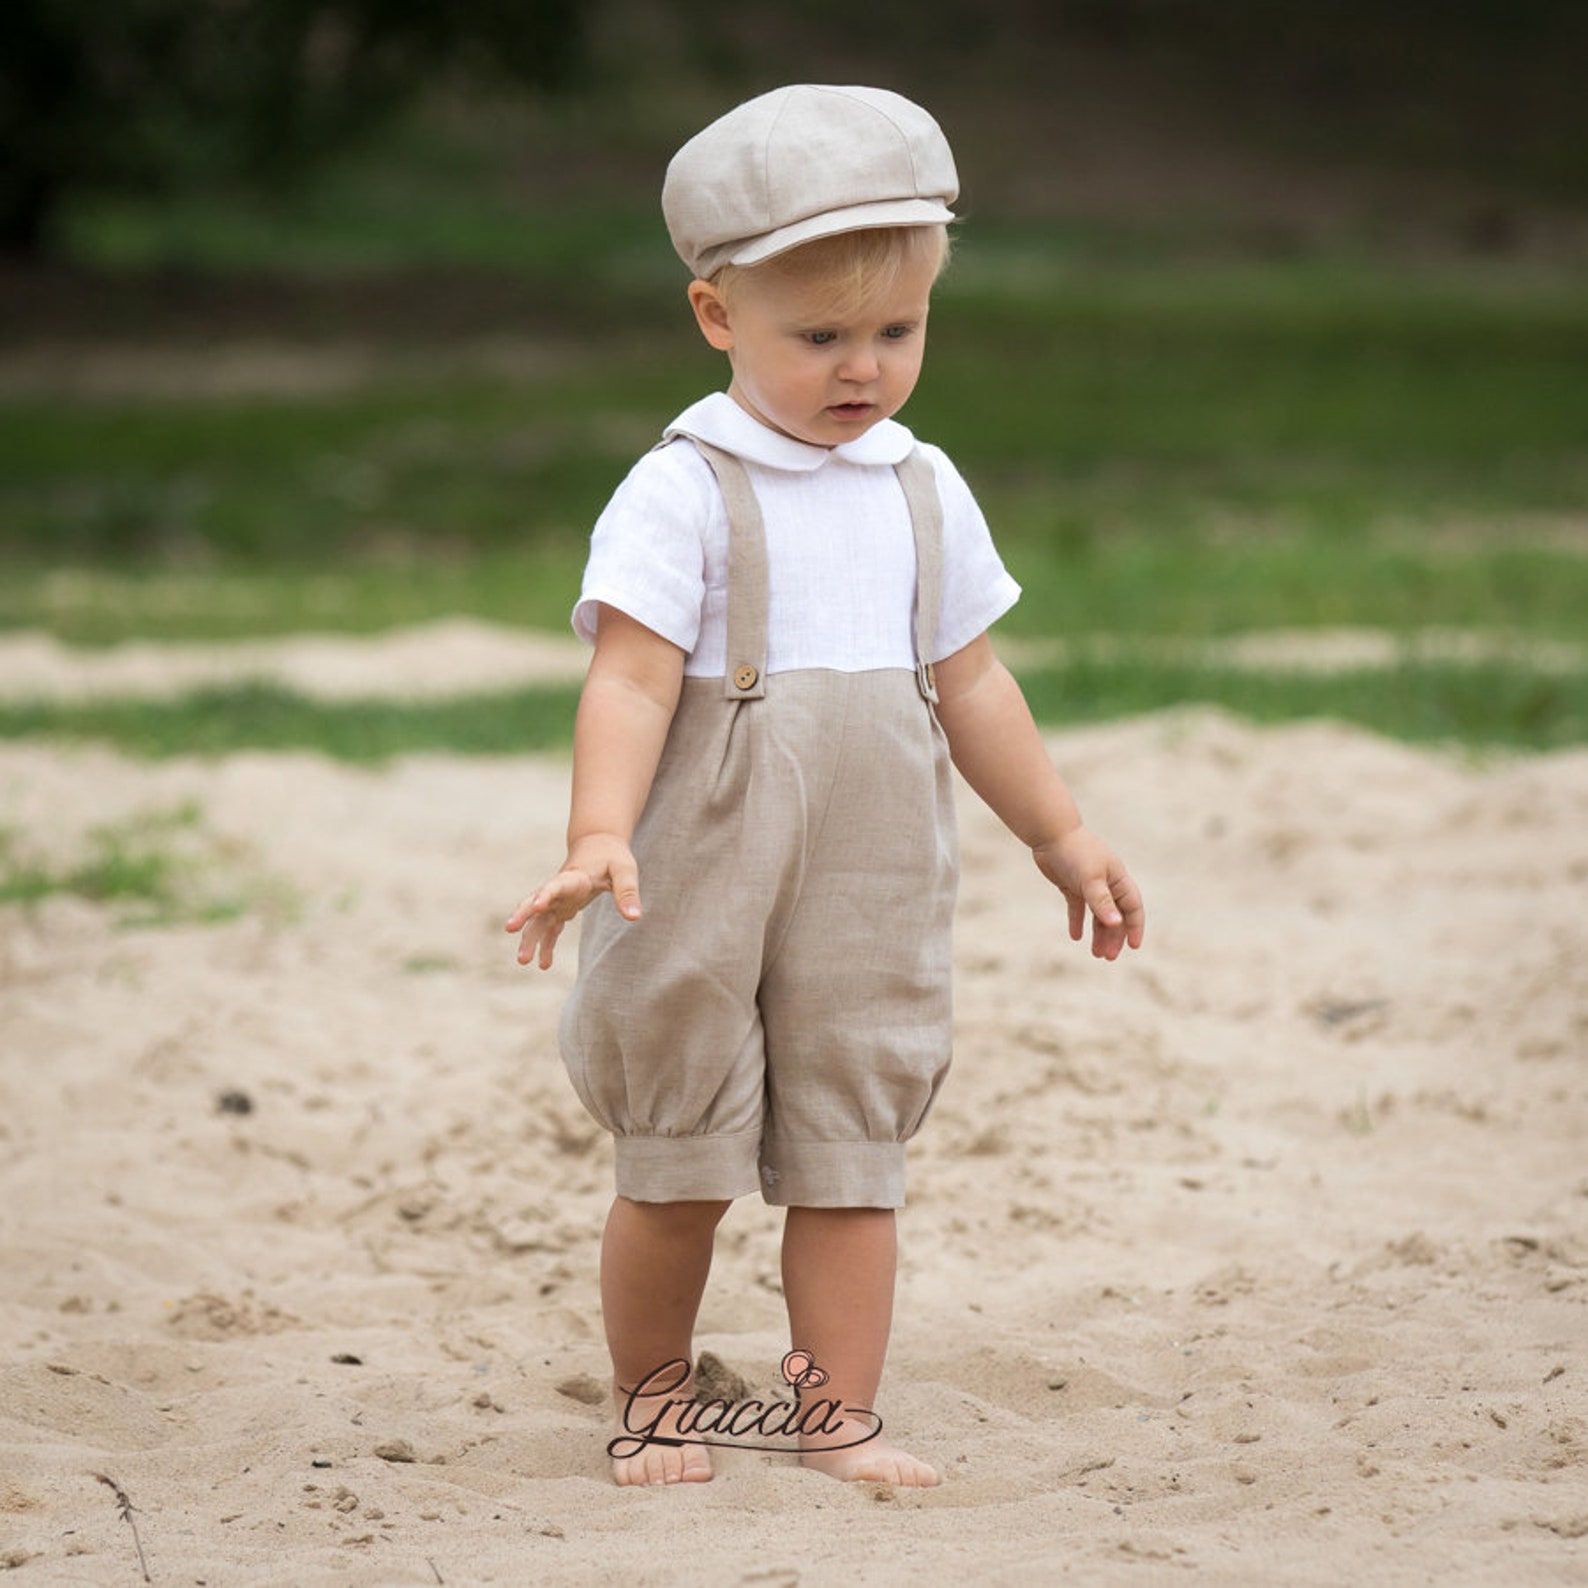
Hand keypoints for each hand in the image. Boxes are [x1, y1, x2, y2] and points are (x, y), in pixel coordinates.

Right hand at [505, 833, 640, 969]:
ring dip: (530, 938)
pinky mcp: (562, 908)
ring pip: (539, 919)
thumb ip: (627, 892)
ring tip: (522, 961)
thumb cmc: (612, 857)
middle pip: (536, 901)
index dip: (546, 894)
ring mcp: (558, 900)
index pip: (557, 885)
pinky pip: (550, 928)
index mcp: (574, 877)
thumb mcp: (625, 870)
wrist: (598, 844)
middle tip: (510, 929)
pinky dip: (546, 945)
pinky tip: (544, 965)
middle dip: (524, 916)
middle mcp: (560, 889)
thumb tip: (634, 917)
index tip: (536, 905)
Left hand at [1031, 827, 1144, 960]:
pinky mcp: (1071, 884)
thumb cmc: (1075, 853)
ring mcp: (1088, 884)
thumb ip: (1102, 902)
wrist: (1049, 834)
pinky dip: (1077, 922)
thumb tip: (1116, 924)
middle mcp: (1106, 883)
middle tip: (1107, 957)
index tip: (1134, 946)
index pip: (1132, 907)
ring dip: (1098, 933)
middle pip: (1115, 914)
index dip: (1135, 927)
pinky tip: (1075, 937)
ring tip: (1096, 953)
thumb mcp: (1090, 879)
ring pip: (1097, 914)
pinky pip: (1077, 908)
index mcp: (1117, 879)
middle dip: (1114, 936)